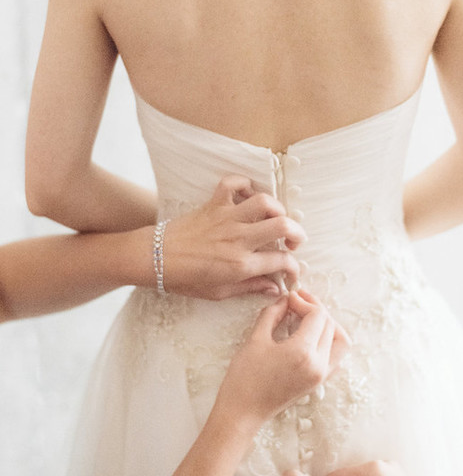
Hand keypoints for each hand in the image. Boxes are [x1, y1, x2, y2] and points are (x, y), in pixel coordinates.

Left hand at [162, 175, 305, 298]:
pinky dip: (244, 184)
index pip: (281, 262)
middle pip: (282, 226)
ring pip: (264, 202)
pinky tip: (247, 196)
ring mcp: (226, 218)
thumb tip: (274, 288)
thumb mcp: (218, 292)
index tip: (291, 270)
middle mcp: (238, 238)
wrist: (154, 259)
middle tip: (293, 241)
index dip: (293, 268)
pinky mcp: (214, 204)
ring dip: (277, 209)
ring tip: (275, 218)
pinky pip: (233, 183)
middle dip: (297, 233)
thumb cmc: (184, 278)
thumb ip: (249, 288)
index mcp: (241, 264)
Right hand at [217, 290, 349, 423]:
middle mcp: (318, 364)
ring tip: (307, 317)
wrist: (243, 411)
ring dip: (328, 324)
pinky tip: (310, 335)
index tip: (288, 298)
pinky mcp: (318, 381)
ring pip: (340, 341)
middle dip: (314, 309)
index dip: (303, 301)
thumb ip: (273, 314)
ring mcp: (321, 375)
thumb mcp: (256, 338)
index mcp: (303, 352)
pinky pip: (335, 356)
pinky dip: (329, 341)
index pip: (317, 315)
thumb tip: (285, 300)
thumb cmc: (245, 377)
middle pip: (329, 325)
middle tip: (296, 302)